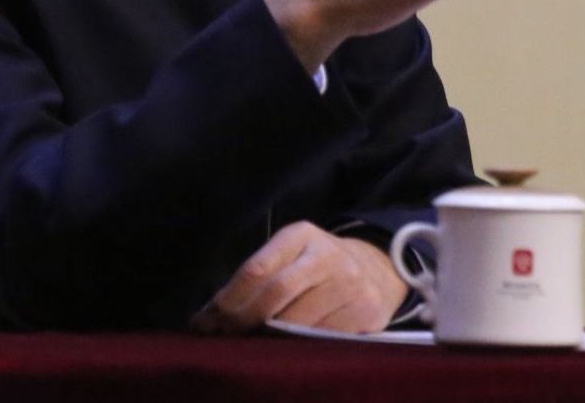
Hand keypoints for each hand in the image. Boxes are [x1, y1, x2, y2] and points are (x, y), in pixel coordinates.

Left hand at [190, 222, 407, 334]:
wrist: (377, 269)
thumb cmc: (318, 265)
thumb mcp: (291, 254)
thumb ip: (258, 276)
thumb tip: (209, 316)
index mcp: (301, 235)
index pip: (257, 268)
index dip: (229, 298)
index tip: (207, 320)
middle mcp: (327, 256)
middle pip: (276, 292)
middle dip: (244, 319)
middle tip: (224, 336)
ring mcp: (350, 284)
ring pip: (299, 321)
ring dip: (269, 338)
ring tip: (251, 344)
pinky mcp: (366, 310)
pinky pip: (322, 338)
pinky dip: (299, 347)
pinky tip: (287, 349)